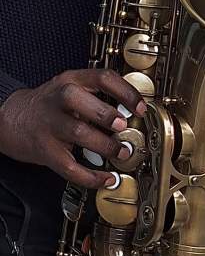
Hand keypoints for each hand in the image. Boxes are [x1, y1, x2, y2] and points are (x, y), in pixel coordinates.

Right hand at [0, 69, 145, 188]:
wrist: (12, 118)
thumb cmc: (50, 104)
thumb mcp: (71, 87)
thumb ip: (97, 94)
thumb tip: (132, 111)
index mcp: (71, 80)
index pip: (101, 78)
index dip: (125, 92)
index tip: (140, 107)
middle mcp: (59, 99)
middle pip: (80, 100)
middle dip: (106, 115)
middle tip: (123, 126)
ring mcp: (50, 125)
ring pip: (77, 132)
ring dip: (104, 144)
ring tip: (120, 152)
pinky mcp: (45, 150)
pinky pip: (69, 166)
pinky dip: (90, 176)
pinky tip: (105, 178)